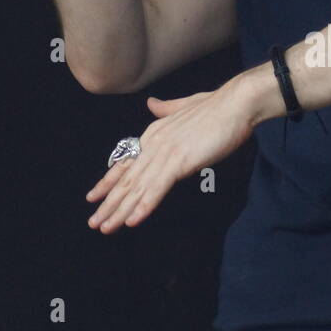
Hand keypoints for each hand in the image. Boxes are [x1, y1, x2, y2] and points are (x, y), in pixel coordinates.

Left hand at [85, 80, 254, 232]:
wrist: (236, 103)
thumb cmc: (218, 106)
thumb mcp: (186, 106)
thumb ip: (166, 109)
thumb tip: (151, 104)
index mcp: (154, 133)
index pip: (125, 162)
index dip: (108, 182)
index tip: (93, 197)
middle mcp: (154, 144)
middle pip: (127, 179)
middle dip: (109, 204)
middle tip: (94, 223)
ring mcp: (165, 153)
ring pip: (137, 187)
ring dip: (120, 211)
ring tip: (106, 227)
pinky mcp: (180, 161)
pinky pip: (158, 188)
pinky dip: (144, 206)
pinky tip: (133, 220)